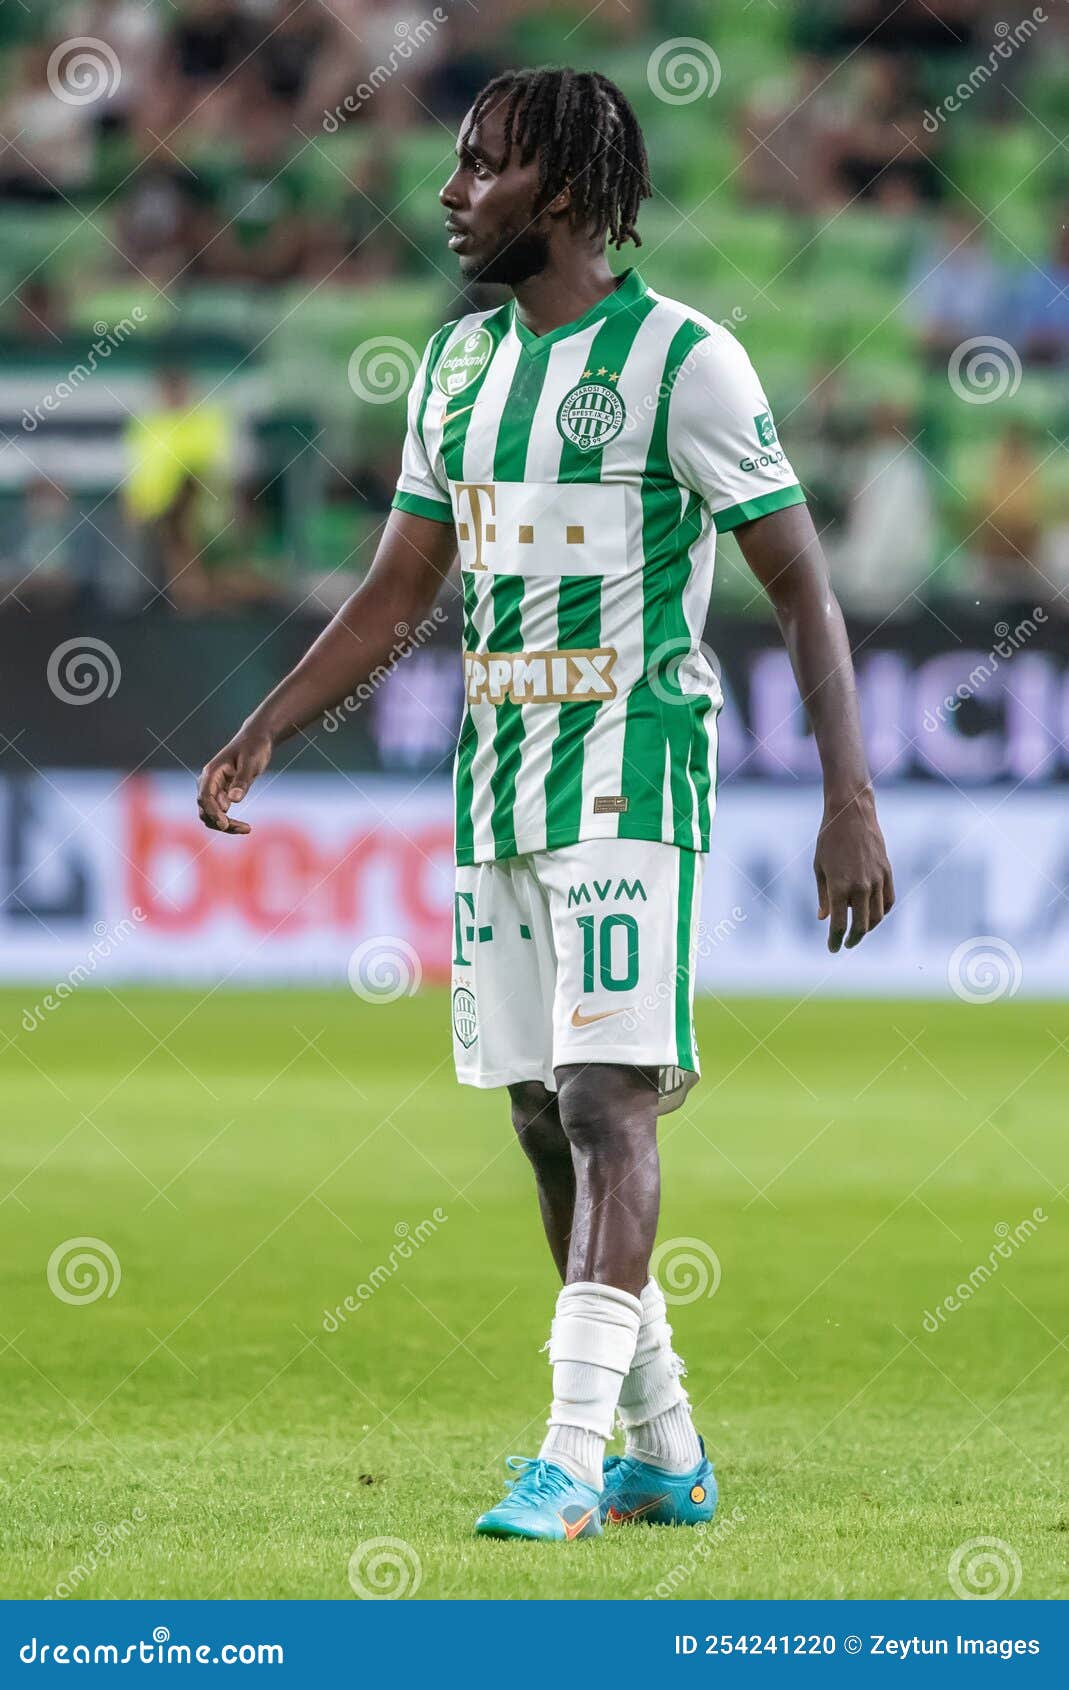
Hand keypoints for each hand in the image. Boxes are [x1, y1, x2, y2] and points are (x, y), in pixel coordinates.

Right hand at [197, 728, 272, 833]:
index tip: (225, 824)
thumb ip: (242, 780)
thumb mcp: (251, 762)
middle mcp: (208, 782)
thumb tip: (234, 801)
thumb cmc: (254, 748)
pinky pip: (221, 813)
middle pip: (205, 809)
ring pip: (211, 814)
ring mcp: (214, 789)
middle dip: (220, 822)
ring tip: (246, 829)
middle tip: (244, 828)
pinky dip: (230, 821)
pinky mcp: (222, 794)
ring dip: (225, 825)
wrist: (256, 740)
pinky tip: (245, 827)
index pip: (205, 796)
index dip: (213, 812)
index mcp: (211, 772)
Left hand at [814, 789, 893, 952]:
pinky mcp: (887, 872)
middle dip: (852, 939)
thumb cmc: (829, 840)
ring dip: (868, 928)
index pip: (838, 925)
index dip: (834, 940)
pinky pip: (888, 900)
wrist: (851, 814)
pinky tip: (872, 914)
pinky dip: (881, 912)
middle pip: (861, 926)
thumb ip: (823, 896)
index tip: (832, 949)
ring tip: (858, 930)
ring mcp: (877, 879)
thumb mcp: (819, 868)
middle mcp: (860, 886)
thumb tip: (824, 919)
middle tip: (845, 944)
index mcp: (839, 886)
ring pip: (877, 916)